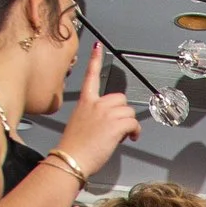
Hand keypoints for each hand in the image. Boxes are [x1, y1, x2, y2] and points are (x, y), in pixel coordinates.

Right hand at [59, 43, 140, 175]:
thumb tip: (108, 123)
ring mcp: (106, 113)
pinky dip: (135, 131)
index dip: (96, 60)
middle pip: (120, 99)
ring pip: (129, 111)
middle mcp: (95, 104)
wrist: (70, 159)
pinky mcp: (116, 124)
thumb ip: (95, 117)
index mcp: (85, 102)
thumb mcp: (80, 125)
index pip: (91, 76)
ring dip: (129, 124)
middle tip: (117, 128)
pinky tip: (130, 138)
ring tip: (120, 136)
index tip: (98, 47)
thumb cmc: (74, 148)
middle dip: (122, 112)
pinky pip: (134, 123)